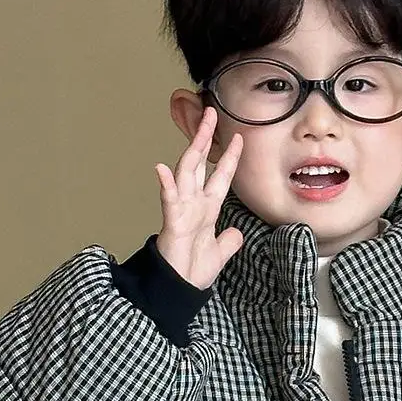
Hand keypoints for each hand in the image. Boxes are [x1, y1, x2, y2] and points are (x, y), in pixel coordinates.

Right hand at [155, 106, 244, 288]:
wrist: (181, 288)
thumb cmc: (194, 270)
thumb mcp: (220, 253)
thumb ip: (228, 240)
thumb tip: (236, 234)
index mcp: (206, 208)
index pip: (220, 176)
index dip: (230, 157)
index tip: (239, 138)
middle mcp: (193, 203)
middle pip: (199, 163)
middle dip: (205, 137)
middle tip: (212, 112)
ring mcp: (181, 209)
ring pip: (186, 172)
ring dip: (192, 149)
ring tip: (199, 128)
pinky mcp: (172, 222)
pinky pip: (168, 199)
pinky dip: (166, 184)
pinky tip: (163, 168)